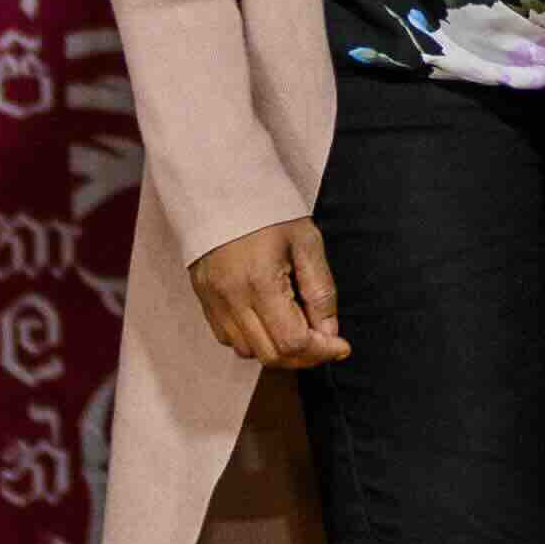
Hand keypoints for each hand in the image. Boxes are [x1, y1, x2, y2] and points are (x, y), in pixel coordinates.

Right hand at [188, 216, 347, 369]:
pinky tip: (268, 319)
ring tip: (297, 327)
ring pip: (248, 352)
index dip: (322, 351)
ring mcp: (213, 302)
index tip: (341, 345)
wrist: (221, 186)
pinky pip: (228, 338)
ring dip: (278, 349)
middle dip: (304, 356)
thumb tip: (330, 332)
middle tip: (324, 341)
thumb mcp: (307, 242)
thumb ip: (320, 290)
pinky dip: (253, 340)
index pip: (293, 341)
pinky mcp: (203, 299)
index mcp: (260, 282)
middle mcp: (232, 299)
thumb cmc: (269, 210)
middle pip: (271, 355)